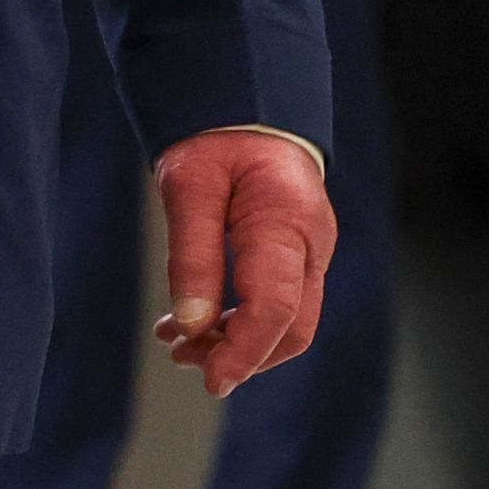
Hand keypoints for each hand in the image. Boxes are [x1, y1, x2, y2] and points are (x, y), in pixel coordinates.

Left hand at [151, 128, 335, 396]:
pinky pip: (279, 303)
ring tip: (175, 340)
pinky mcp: (298, 257)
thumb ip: (192, 254)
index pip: (276, 307)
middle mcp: (313, 244)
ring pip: (287, 322)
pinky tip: (194, 322)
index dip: (244, 351)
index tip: (210, 380)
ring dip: (235, 342)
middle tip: (180, 356)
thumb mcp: (188, 184)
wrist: (247, 109)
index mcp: (289, 221)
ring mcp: (312, 252)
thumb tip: (191, 325)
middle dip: (239, 354)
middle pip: (291, 328)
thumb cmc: (216, 139)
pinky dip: (240, 321)